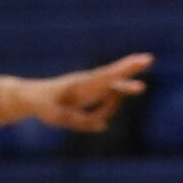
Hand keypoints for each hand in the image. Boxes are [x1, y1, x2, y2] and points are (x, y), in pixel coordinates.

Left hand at [22, 52, 152, 133]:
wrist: (32, 97)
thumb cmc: (44, 106)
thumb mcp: (58, 117)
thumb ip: (79, 120)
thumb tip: (102, 124)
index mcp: (81, 85)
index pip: (107, 77)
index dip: (124, 71)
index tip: (140, 62)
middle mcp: (89, 82)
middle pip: (113, 77)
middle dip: (130, 70)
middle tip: (149, 59)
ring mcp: (91, 87)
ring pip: (109, 98)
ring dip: (105, 109)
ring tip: (72, 111)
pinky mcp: (91, 93)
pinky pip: (103, 106)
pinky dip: (99, 114)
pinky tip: (82, 116)